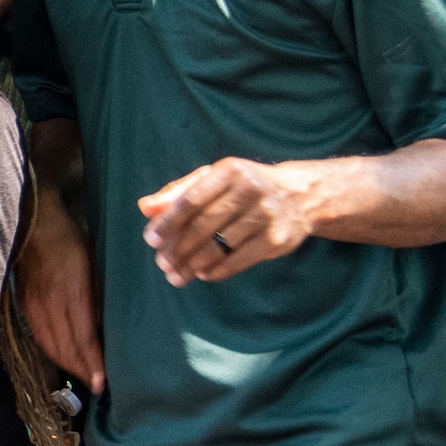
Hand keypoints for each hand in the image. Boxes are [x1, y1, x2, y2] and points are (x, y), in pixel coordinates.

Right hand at [18, 195, 104, 387]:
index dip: (93, 363)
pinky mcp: (25, 306)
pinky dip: (52, 352)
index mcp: (73, 293)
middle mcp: (52, 305)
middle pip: (67, 348)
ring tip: (83, 377)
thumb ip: (98, 297)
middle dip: (82, 370)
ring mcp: (35, 307)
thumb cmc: (72, 241)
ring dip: (68, 366)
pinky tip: (62, 359)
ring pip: (51, 346)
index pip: (84, 338)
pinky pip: (39, 337)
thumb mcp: (94, 264)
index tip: (102, 382)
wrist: (34, 224)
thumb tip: (106, 327)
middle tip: (97, 386)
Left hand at [139, 156, 324, 284]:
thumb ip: (180, 192)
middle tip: (162, 263)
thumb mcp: (216, 180)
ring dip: (193, 264)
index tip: (151, 240)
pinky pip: (239, 260)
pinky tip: (203, 274)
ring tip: (176, 275)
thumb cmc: (246, 187)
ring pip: (220, 246)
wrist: (300, 196)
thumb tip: (145, 208)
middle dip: (178, 248)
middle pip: (204, 225)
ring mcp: (265, 215)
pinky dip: (217, 270)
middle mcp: (250, 190)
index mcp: (230, 171)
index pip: (191, 199)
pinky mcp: (276, 239)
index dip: (169, 221)